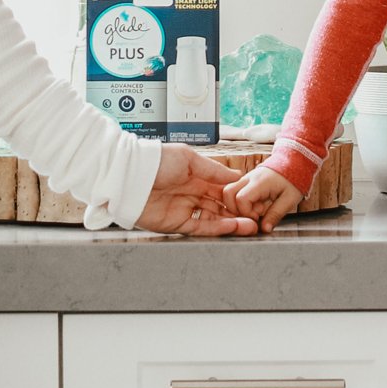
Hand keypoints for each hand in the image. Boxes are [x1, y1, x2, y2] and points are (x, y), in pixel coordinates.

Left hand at [135, 146, 259, 237]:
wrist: (129, 176)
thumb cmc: (155, 160)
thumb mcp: (188, 159)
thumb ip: (213, 170)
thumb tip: (235, 177)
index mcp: (194, 176)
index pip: (221, 187)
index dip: (237, 194)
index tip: (254, 198)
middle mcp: (191, 193)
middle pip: (220, 205)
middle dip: (238, 212)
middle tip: (257, 216)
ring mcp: (185, 209)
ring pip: (214, 218)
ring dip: (233, 223)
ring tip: (252, 226)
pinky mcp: (177, 224)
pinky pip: (202, 227)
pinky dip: (219, 228)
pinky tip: (234, 226)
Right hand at [226, 166, 303, 232]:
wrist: (294, 164)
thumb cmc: (293, 180)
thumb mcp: (289, 200)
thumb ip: (276, 214)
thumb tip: (265, 229)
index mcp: (259, 182)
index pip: (241, 198)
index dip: (246, 213)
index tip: (258, 218)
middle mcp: (248, 178)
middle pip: (228, 193)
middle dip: (235, 209)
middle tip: (252, 215)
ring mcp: (245, 179)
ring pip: (228, 192)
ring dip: (236, 206)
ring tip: (254, 211)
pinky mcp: (246, 182)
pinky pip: (235, 192)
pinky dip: (240, 202)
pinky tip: (254, 207)